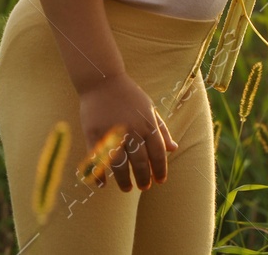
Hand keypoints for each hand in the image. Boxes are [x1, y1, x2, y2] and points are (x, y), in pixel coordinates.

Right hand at [76, 73, 178, 191]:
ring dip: (124, 180)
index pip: (158, 153)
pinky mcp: (94, 134)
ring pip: (120, 165)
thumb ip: (161, 129)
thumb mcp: (149, 108)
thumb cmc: (128, 95)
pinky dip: (100, 174)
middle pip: (140, 162)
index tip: (160, 181)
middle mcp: (132, 130)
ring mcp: (112, 133)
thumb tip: (173, 149)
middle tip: (144, 187)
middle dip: (143, 178)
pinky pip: (98, 159)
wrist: (102, 80)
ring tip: (127, 188)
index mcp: (147, 124)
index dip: (160, 169)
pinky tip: (103, 184)